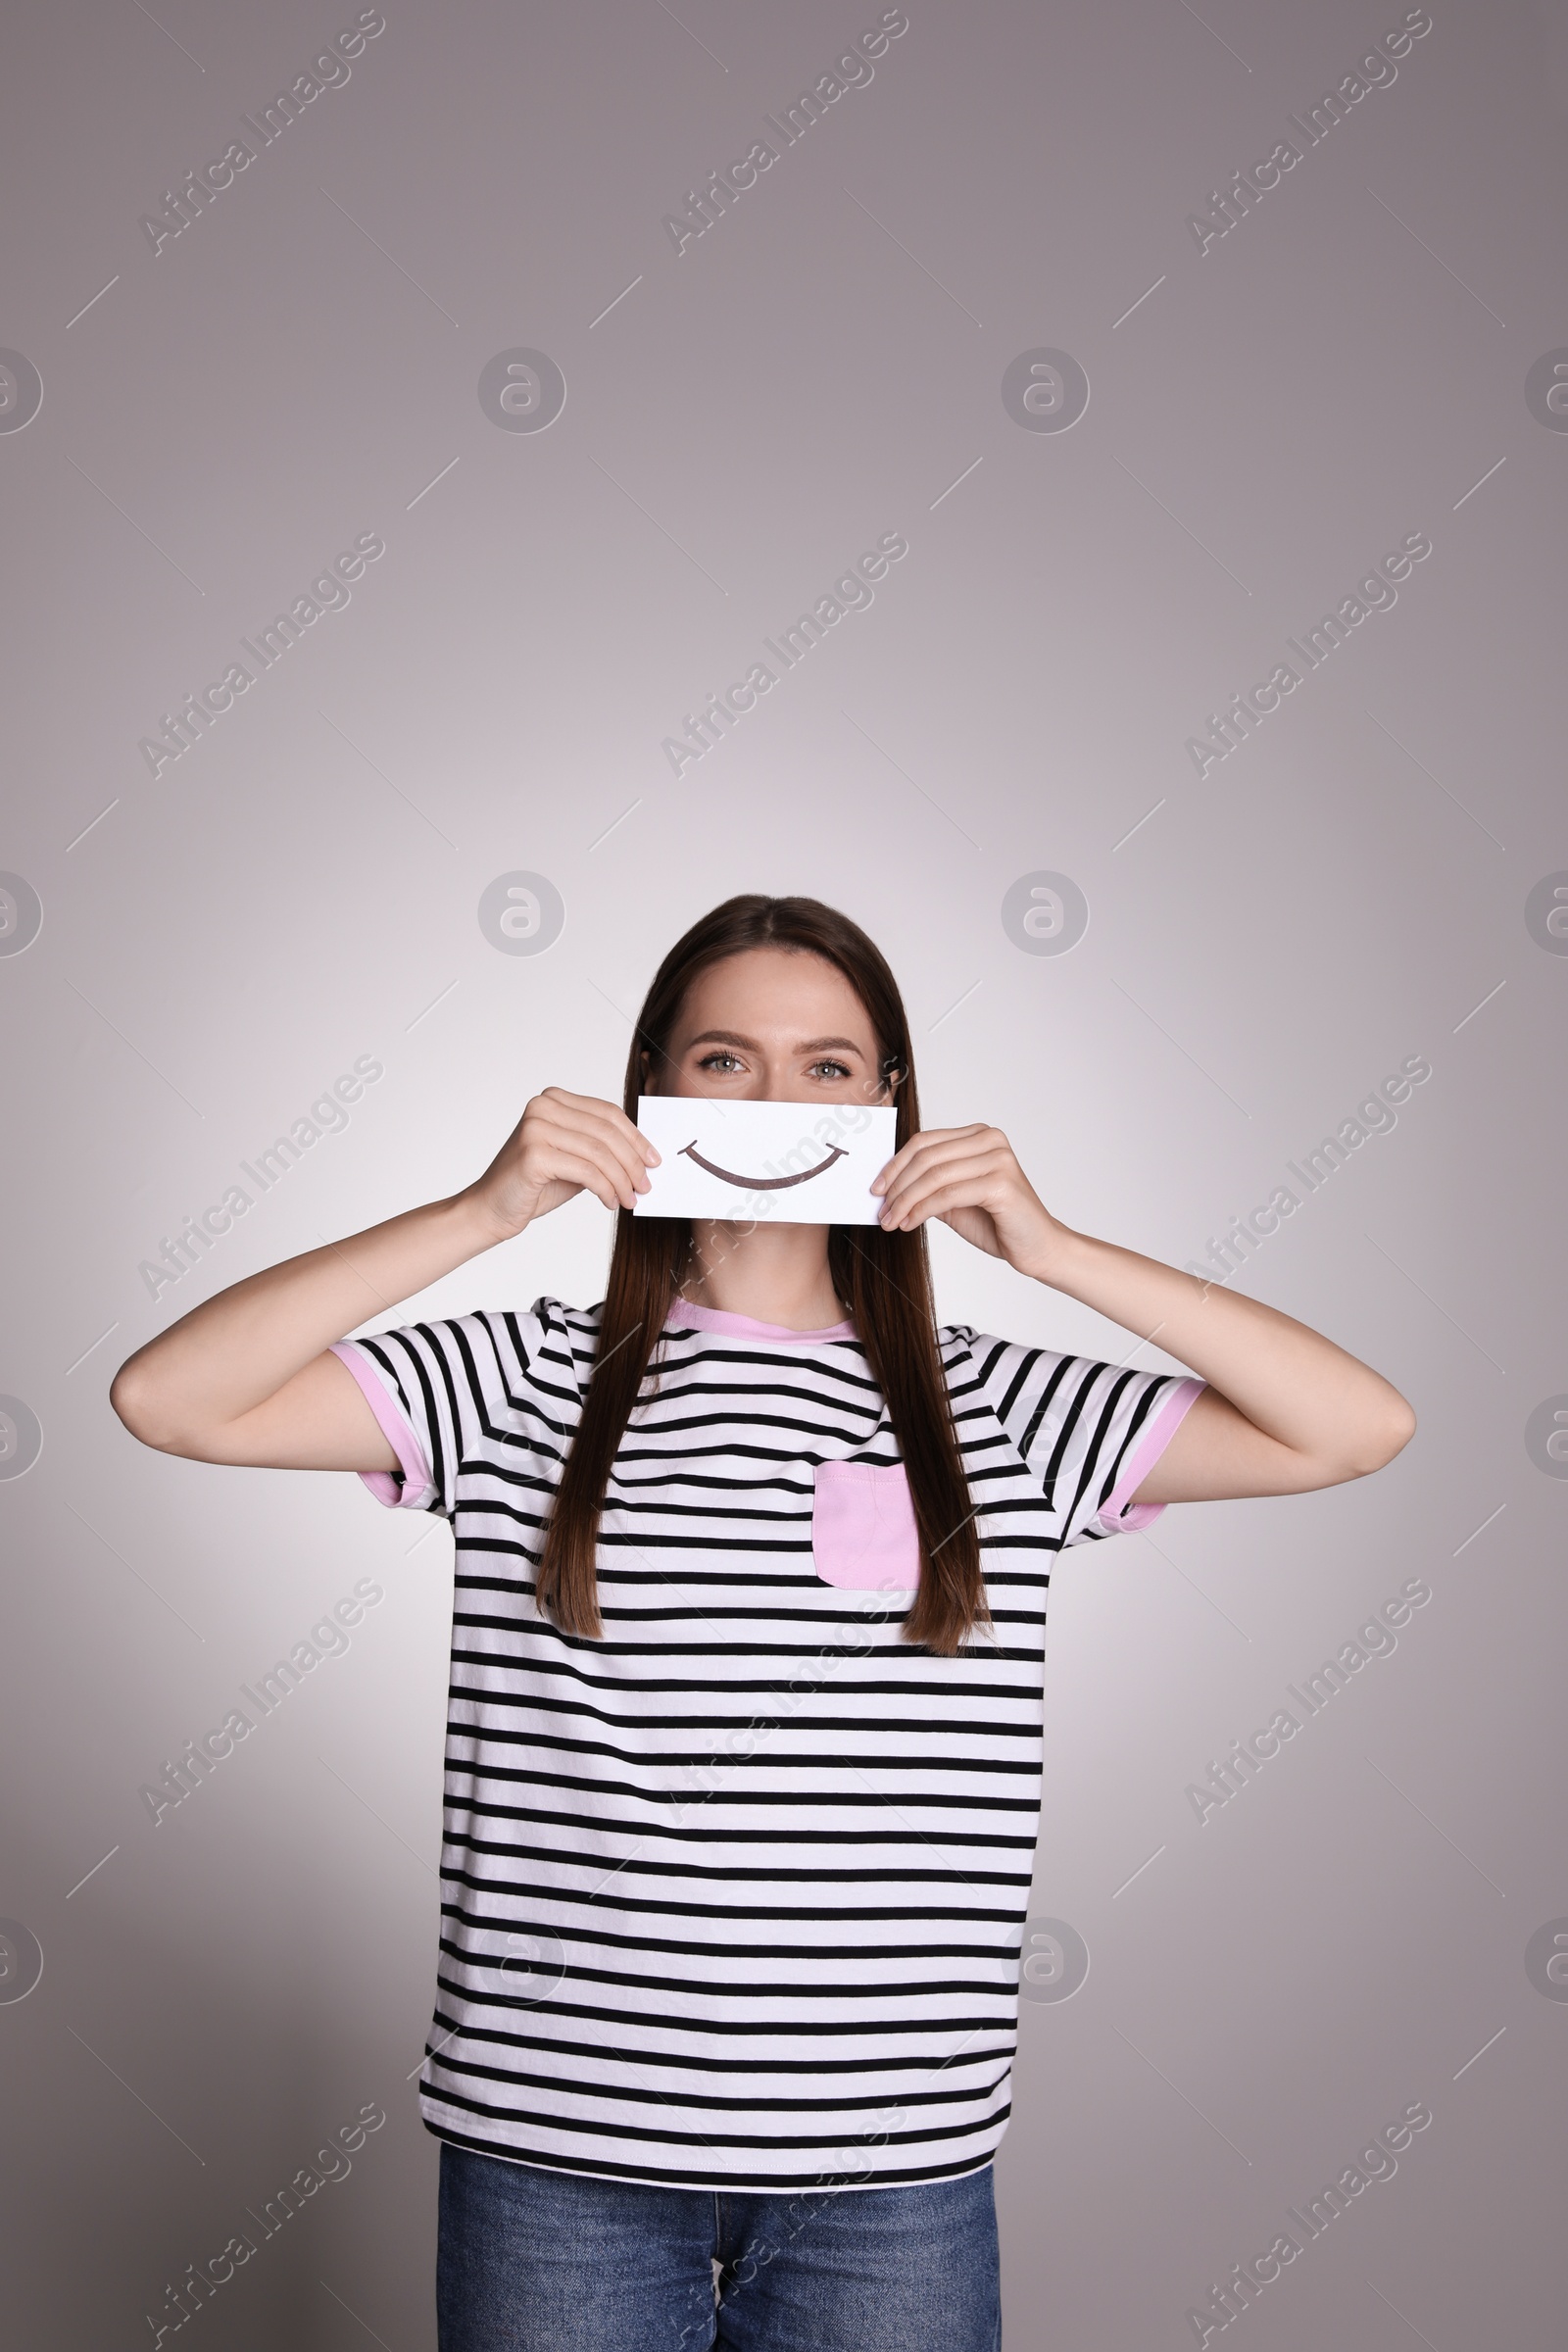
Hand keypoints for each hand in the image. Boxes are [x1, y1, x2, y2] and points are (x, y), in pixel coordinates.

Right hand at [464, 1088, 658, 1240]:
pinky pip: (586, 1171)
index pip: (607, 1113)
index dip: (635, 1138)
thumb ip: (600, 1149)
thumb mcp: (573, 1159)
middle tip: (646, 1186)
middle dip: (632, 1162)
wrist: (490, 1209)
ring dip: (622, 1180)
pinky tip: (610, 1202)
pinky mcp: (534, 1154)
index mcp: (552, 1100)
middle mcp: (542, 1107)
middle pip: (606, 1132)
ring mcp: (536, 1128)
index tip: (653, 1160)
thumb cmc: (533, 1185)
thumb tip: (643, 1156)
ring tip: (629, 1199)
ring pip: (600, 1153)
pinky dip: (605, 1189)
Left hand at [871, 1124, 1067, 1277]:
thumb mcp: (954, 1199)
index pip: (925, 1142)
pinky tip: (909, 1224)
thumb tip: (888, 1186)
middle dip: (897, 1186)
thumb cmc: (998, 1223)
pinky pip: (947, 1195)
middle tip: (881, 1211)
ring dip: (905, 1201)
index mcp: (979, 1135)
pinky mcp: (1001, 1183)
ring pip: (934, 1176)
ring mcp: (998, 1159)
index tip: (876, 1188)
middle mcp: (990, 1139)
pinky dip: (922, 1211)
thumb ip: (929, 1185)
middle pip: (926, 1157)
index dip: (895, 1164)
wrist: (1038, 1248)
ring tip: (891, 1221)